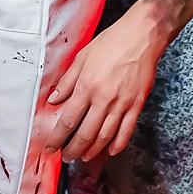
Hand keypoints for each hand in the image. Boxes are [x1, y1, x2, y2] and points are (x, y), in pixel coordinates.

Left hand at [42, 3, 164, 161]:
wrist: (142, 36)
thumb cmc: (112, 42)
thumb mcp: (82, 57)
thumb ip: (68, 81)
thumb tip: (54, 99)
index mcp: (87, 87)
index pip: (68, 120)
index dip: (57, 138)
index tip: (51, 148)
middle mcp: (103, 99)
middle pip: (85, 134)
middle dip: (73, 149)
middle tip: (66, 156)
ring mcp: (122, 104)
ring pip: (105, 136)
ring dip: (93, 151)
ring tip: (84, 156)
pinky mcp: (137, 104)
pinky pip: (126, 130)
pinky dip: (118, 144)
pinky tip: (110, 150)